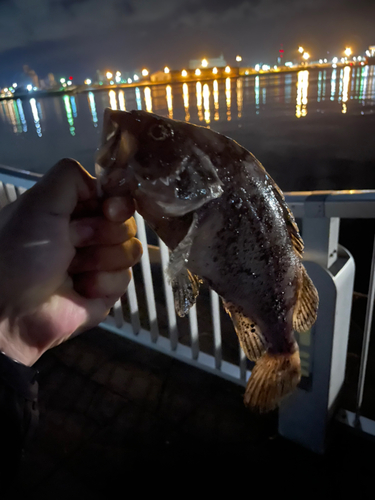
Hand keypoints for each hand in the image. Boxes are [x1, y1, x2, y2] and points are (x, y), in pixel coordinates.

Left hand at [0, 159, 141, 365]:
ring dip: (101, 258)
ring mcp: (99, 264)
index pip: (113, 197)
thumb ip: (70, 177)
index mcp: (71, 211)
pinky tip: (80, 289)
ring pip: (131, 250)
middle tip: (75, 242)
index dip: (117, 202)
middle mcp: (87, 234)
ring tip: (73, 270)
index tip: (109, 210)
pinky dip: (101, 283)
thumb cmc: (20, 252)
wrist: (11, 310)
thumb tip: (104, 185)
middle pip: (127, 223)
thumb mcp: (39, 203)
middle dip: (104, 232)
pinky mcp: (106, 292)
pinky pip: (124, 279)